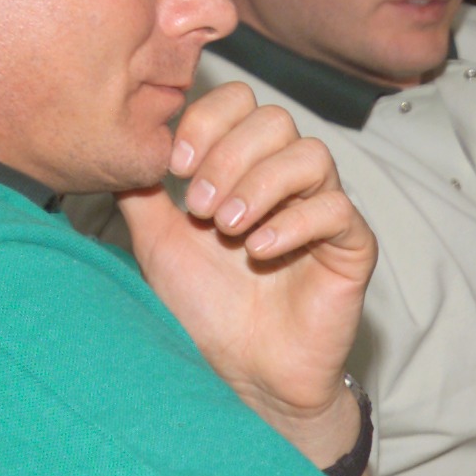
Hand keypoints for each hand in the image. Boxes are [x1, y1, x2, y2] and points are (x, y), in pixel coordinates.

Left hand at [119, 84, 374, 465]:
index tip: (175, 167)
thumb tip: (122, 146)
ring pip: (310, 155)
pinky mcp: (352, 246)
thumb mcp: (157, 241)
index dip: (207, 121)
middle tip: (200, 210)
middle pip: (275, 120)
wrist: (243, 373)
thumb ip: (141, 192)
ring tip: (228, 230)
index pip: (240, 102)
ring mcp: (323, 210)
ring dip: (260, 185)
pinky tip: (259, 253)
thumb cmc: (205, 307)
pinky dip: (293, 224)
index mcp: (243, 166)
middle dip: (229, 157)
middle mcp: (286, 180)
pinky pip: (337, 209)